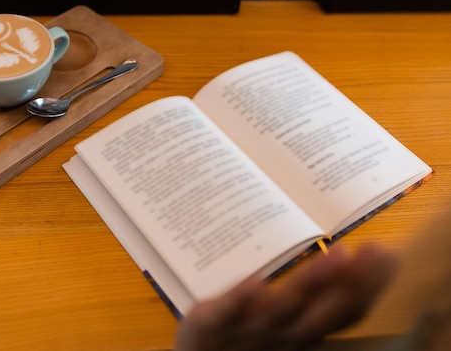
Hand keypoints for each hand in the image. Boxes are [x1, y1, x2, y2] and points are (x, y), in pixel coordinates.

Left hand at [174, 244, 396, 350]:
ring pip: (281, 310)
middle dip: (351, 283)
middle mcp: (278, 335)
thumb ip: (304, 297)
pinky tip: (257, 281)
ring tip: (337, 256)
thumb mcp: (273, 322)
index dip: (366, 287)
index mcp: (297, 334)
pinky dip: (240, 300)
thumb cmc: (234, 344)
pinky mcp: (206, 327)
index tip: (386, 253)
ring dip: (311, 283)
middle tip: (375, 251)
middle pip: (320, 313)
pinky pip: (223, 314)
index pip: (339, 314)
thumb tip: (341, 261)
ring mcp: (242, 332)